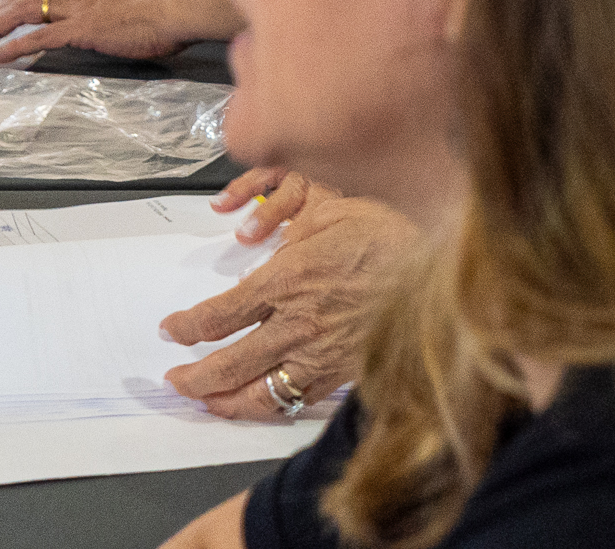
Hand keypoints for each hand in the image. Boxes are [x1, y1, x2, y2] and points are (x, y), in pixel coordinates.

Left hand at [0, 0, 196, 63]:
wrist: (177, 8)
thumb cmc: (160, 14)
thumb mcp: (124, 12)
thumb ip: (104, 17)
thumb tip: (96, 31)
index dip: (10, 6)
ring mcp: (77, 10)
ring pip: (21, 13)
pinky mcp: (83, 28)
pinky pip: (38, 36)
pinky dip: (14, 46)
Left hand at [161, 175, 418, 419]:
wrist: (442, 261)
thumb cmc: (388, 227)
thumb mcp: (327, 210)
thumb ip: (289, 232)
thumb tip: (264, 249)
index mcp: (286, 279)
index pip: (218, 315)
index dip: (187, 327)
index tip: (172, 330)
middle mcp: (298, 322)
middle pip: (229, 363)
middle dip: (194, 377)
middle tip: (176, 380)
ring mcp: (323, 352)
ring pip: (262, 392)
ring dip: (226, 401)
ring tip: (207, 402)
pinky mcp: (347, 370)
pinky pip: (301, 397)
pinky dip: (274, 405)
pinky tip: (261, 403)